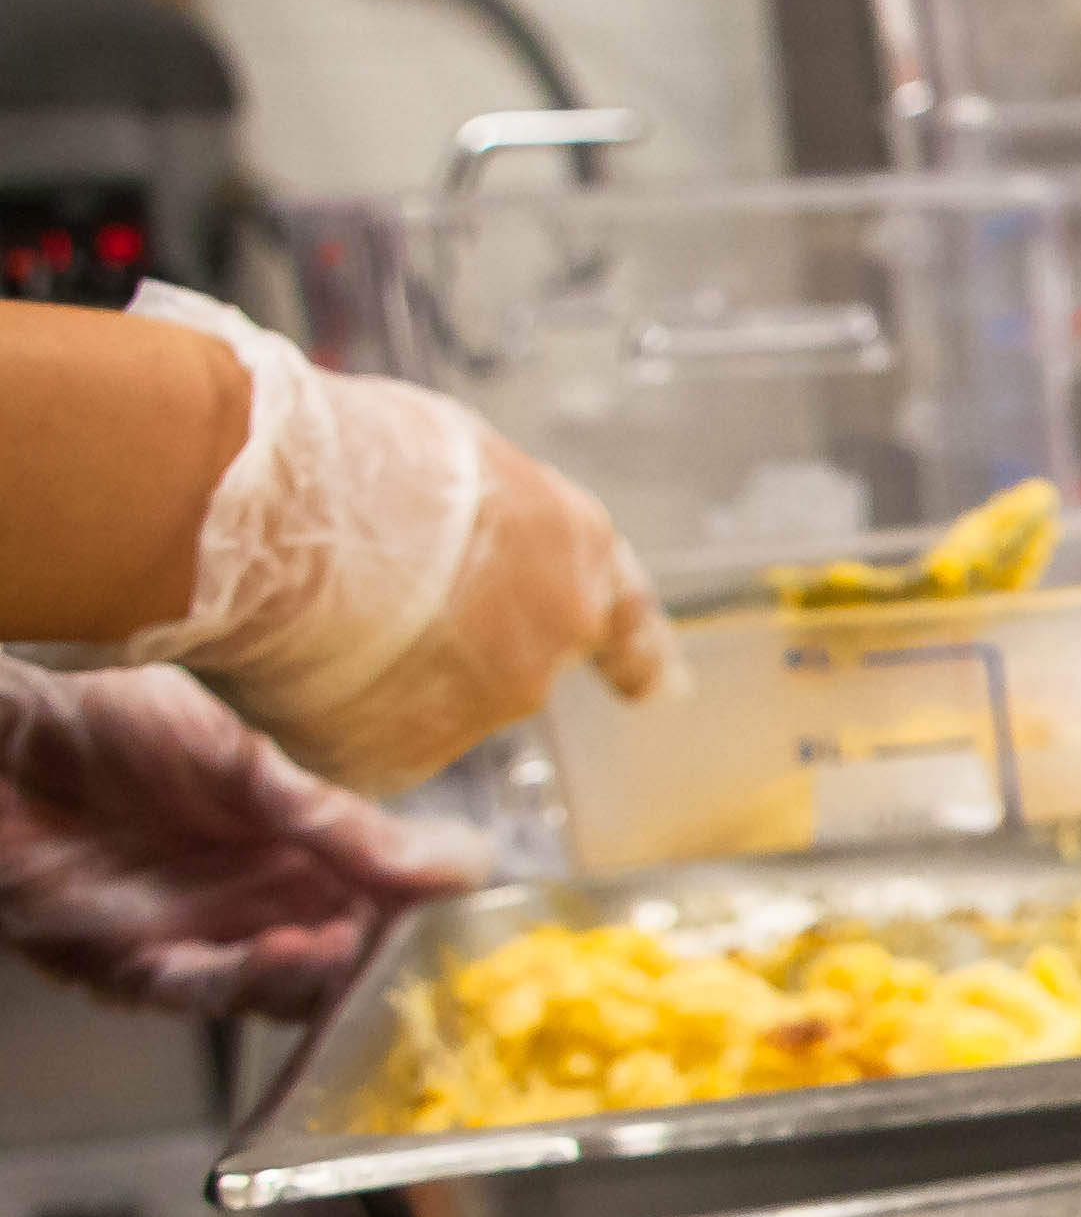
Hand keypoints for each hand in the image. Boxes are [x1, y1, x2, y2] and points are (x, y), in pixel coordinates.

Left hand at [0, 661, 480, 1018]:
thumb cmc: (103, 730)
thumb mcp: (236, 758)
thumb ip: (332, 818)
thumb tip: (457, 859)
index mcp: (291, 858)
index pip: (378, 907)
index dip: (421, 917)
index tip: (470, 909)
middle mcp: (250, 912)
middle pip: (337, 966)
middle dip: (378, 964)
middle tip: (419, 946)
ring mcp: (192, 943)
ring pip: (274, 990)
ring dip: (318, 976)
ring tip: (352, 948)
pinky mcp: (127, 966)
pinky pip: (195, 989)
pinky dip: (245, 977)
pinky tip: (290, 951)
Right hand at [115, 284, 669, 792]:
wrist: (284, 518)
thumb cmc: (357, 458)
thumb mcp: (457, 462)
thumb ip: (488, 527)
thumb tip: (463, 552)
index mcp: (574, 552)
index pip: (625, 619)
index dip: (636, 654)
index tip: (660, 689)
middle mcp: (549, 642)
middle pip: (507, 663)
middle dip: (450, 647)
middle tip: (367, 609)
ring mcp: (483, 709)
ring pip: (427, 703)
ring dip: (376, 675)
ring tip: (309, 614)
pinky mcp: (404, 758)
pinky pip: (361, 739)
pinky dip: (324, 711)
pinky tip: (288, 661)